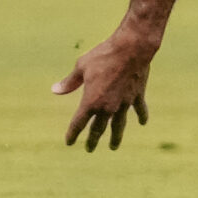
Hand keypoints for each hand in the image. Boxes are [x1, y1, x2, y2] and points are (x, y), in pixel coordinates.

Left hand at [52, 26, 158, 151]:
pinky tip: (142, 122)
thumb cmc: (104, 55)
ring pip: (118, 126)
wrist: (131, 48)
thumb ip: (70, 82)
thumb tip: (55, 90)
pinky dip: (141, 116)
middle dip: (92, 140)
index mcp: (90, 102)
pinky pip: (139, 109)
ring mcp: (123, 103)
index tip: (69, 142)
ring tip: (113, 146)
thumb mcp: (81, 67)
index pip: (78, 123)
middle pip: (98, 129)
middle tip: (89, 149)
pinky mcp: (136, 96)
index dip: (72, 134)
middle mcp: (107, 107)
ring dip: (115, 137)